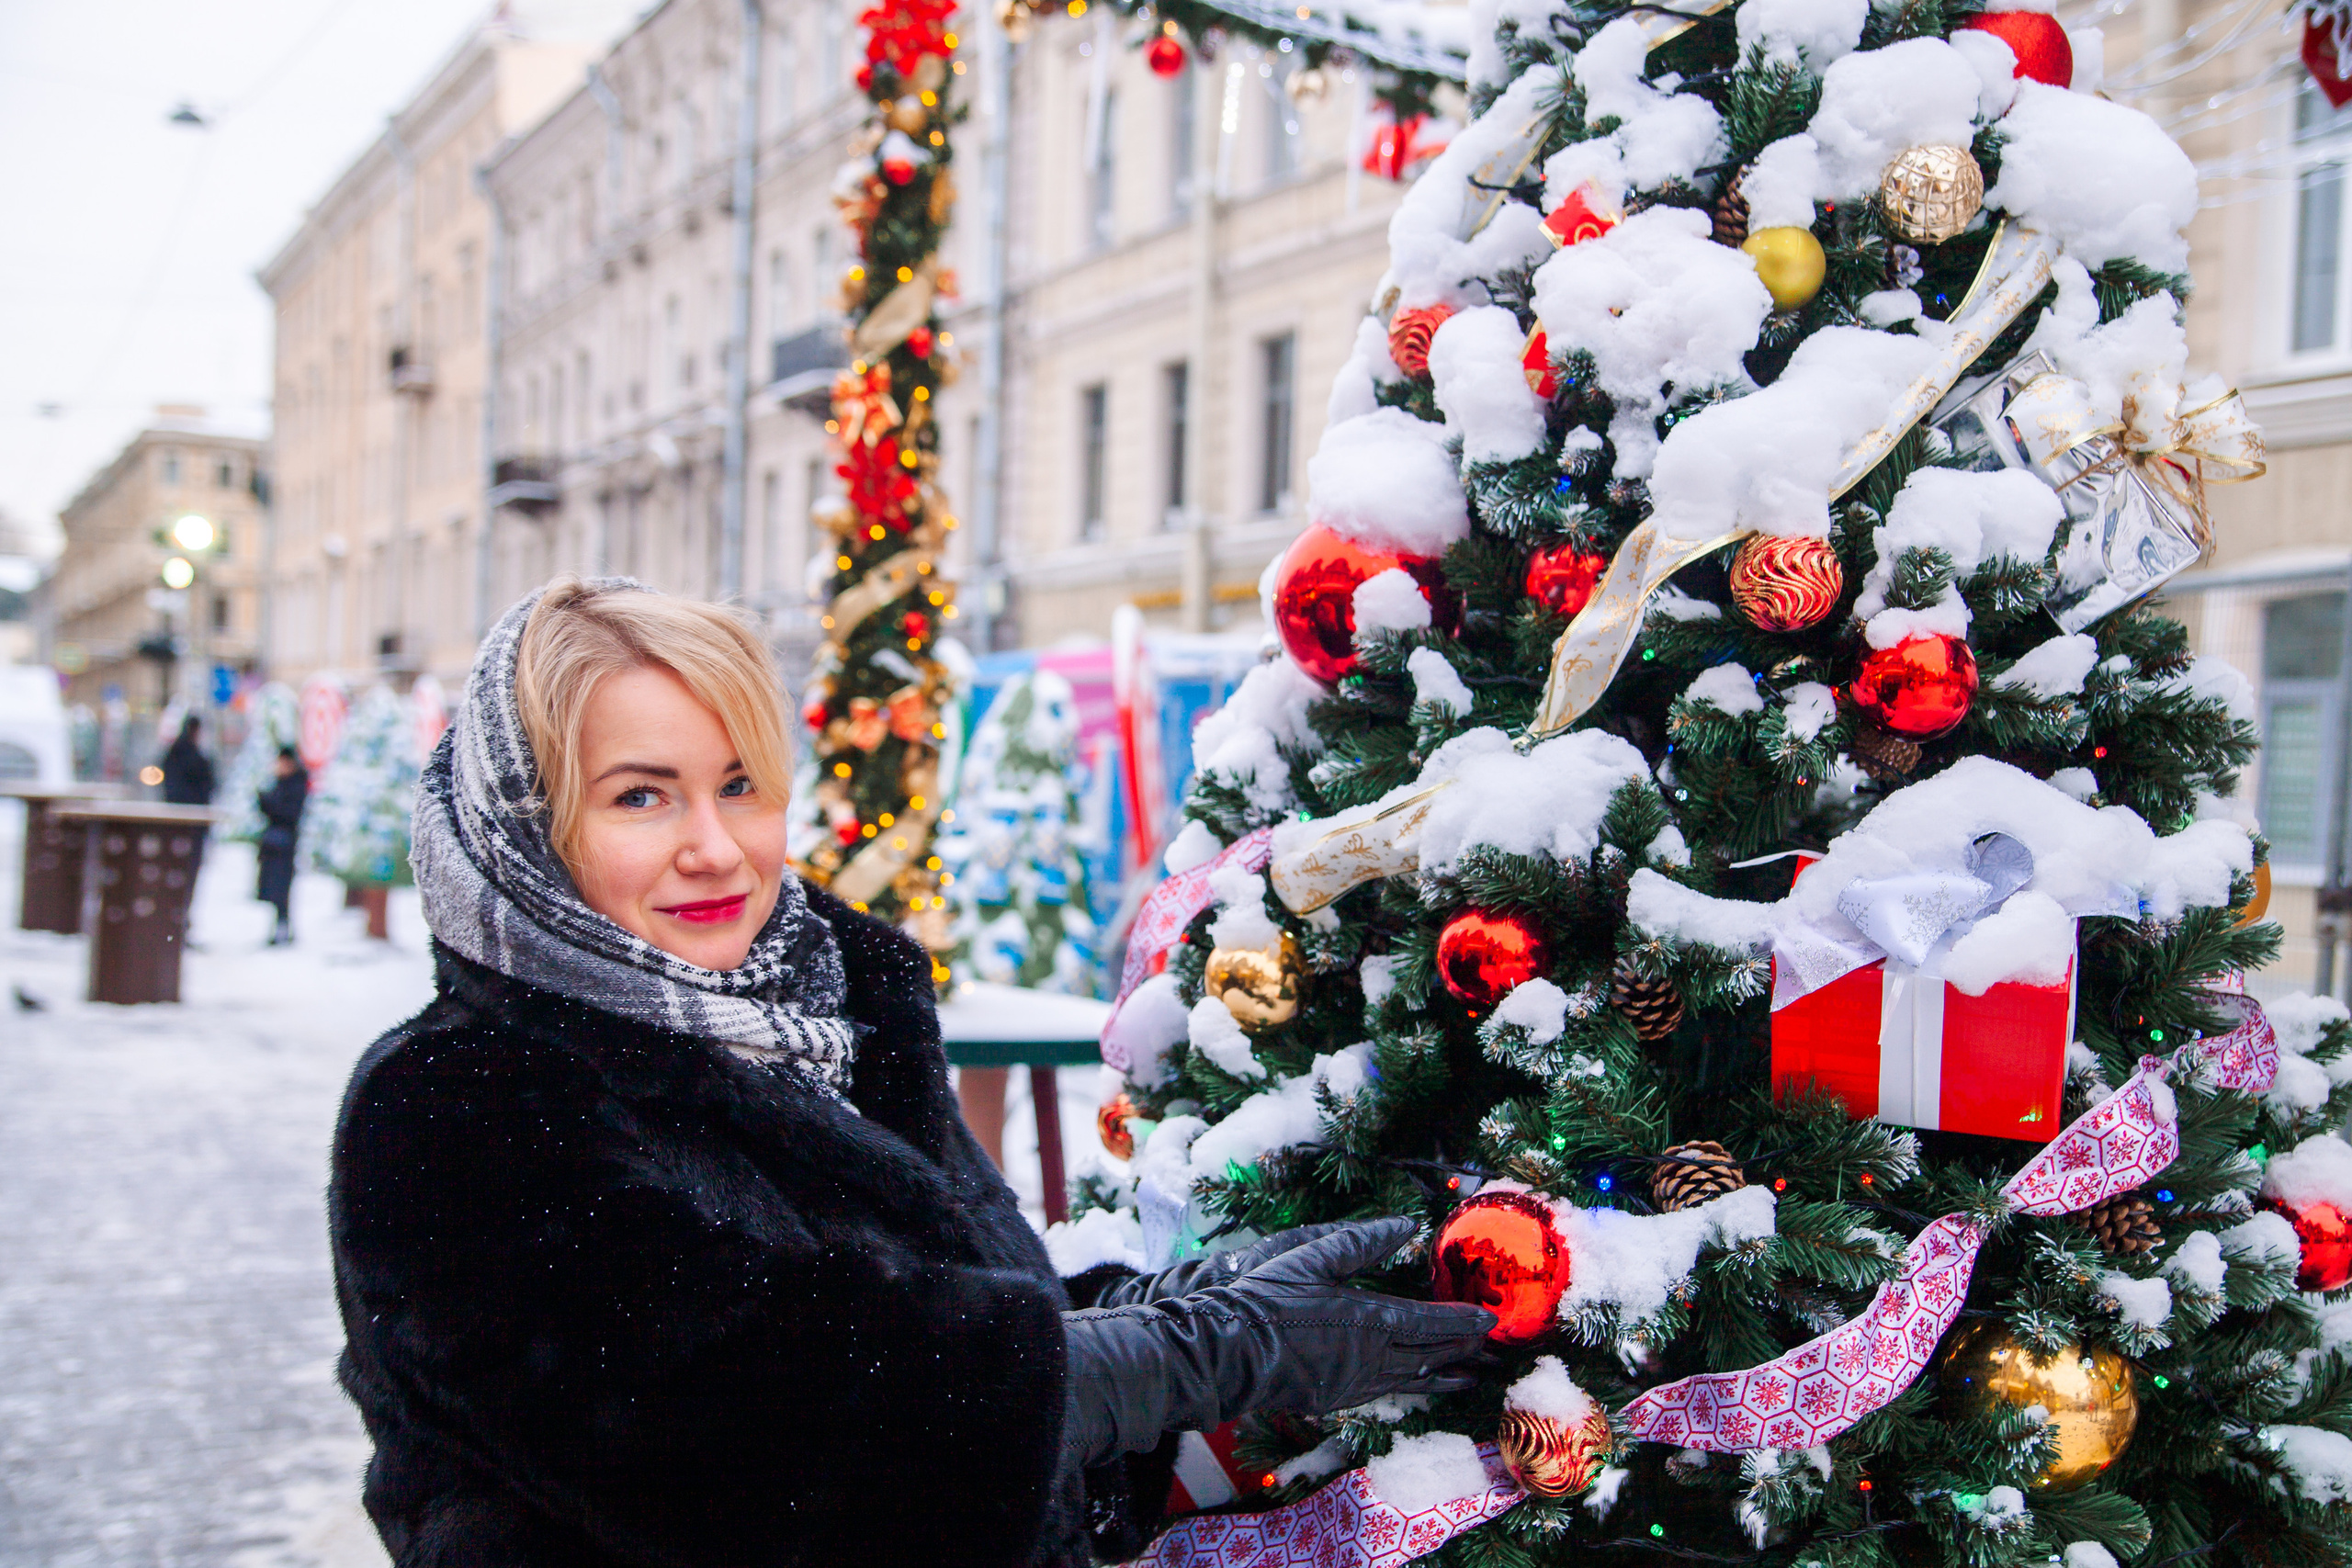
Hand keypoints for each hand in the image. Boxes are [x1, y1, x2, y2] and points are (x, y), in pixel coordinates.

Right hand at [1060, 1217, 1494, 1465]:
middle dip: (1463, 1354)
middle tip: (1492, 1353)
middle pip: (1430, 1358)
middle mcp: (1370, 1359)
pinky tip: (1415, 1385)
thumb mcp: (1313, 1258)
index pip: (1431, 1324)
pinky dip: (1411, 1388)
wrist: (1228, 1351)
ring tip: (1468, 1376)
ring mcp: (1354, 1384)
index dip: (1463, 1321)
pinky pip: (1386, 1393)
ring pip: (1412, 1382)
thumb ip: (1362, 1241)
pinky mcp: (1336, 1399)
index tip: (1490, 1320)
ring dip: (1444, 1377)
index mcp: (1369, 1321)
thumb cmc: (1267, 1298)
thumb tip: (1406, 1224)